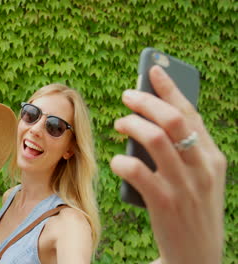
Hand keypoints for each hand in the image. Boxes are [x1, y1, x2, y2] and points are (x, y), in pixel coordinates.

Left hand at [110, 66, 226, 263]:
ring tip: (119, 123)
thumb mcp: (196, 178)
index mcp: (212, 157)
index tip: (153, 69)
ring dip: (131, 124)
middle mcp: (202, 167)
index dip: (170, 88)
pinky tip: (116, 161)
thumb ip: (179, 151)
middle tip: (126, 95)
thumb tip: (147, 119)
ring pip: (154, 138)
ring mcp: (185, 185)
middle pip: (172, 119)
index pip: (190, 113)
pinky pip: (137, 170)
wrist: (197, 256)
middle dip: (146, 101)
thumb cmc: (191, 210)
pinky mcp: (165, 203)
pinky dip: (122, 161)